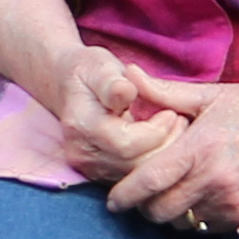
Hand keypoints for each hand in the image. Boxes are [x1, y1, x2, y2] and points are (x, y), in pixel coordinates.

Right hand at [0, 0, 188, 182]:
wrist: (59, 77)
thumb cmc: (84, 67)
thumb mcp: (98, 62)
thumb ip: (111, 79)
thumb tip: (125, 92)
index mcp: (82, 125)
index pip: (125, 146)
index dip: (153, 135)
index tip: (172, 115)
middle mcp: (80, 150)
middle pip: (130, 168)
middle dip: (160, 150)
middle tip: (178, 124)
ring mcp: (86, 163)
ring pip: (130, 176)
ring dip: (157, 158)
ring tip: (171, 131)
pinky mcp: (95, 168)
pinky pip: (127, 175)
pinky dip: (148, 163)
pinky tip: (161, 143)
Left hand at [108, 72, 238, 232]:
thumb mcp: (207, 95)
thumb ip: (163, 92)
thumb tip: (128, 76)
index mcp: (200, 147)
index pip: (149, 182)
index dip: (125, 195)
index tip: (113, 202)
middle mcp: (215, 178)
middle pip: (161, 211)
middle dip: (145, 208)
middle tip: (143, 197)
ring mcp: (233, 199)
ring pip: (184, 223)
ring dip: (173, 214)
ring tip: (173, 195)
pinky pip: (209, 227)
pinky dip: (199, 218)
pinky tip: (200, 198)